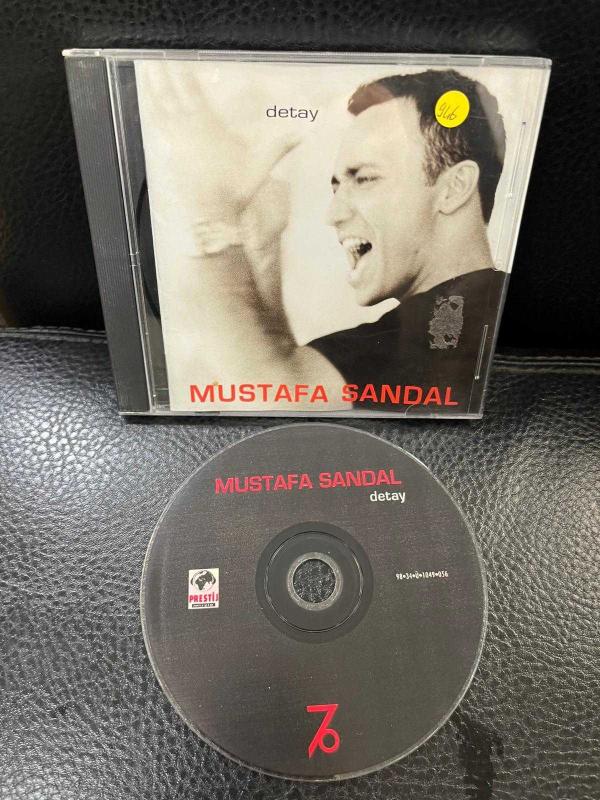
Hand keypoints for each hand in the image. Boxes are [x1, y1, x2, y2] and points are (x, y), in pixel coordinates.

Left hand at [138, 61, 297, 224]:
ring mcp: (178, 142)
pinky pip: (158, 127)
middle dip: (164, 75)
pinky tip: (147, 103)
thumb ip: (278, 147)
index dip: (185, 75)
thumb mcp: (260, 167)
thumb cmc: (236, 190)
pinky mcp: (172, 154)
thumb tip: (301, 135)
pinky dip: (152, 112)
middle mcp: (190, 130)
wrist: (213, 213)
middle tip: (154, 57)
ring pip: (162, 108)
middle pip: (174, 96)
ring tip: (146, 71)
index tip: (177, 59)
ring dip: (153, 89)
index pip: (195, 94)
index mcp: (210, 128)